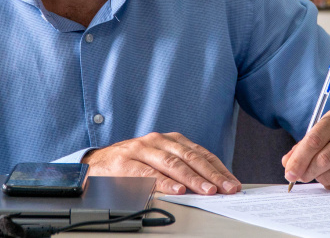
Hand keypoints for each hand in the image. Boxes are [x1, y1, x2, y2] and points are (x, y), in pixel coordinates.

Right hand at [82, 132, 241, 195]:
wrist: (97, 163)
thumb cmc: (134, 163)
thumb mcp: (160, 160)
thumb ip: (182, 167)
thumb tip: (211, 184)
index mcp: (170, 140)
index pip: (200, 153)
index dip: (218, 168)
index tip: (232, 182)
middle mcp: (158, 141)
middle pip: (189, 157)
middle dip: (210, 174)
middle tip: (225, 188)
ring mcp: (141, 150)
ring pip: (172, 163)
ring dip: (192, 178)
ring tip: (206, 190)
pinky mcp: (126, 163)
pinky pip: (148, 174)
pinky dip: (164, 182)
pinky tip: (177, 190)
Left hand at [282, 107, 329, 189]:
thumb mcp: (325, 131)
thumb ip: (304, 144)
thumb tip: (287, 163)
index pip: (315, 138)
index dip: (299, 157)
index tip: (288, 170)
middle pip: (323, 158)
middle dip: (304, 170)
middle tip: (295, 177)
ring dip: (317, 177)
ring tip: (316, 172)